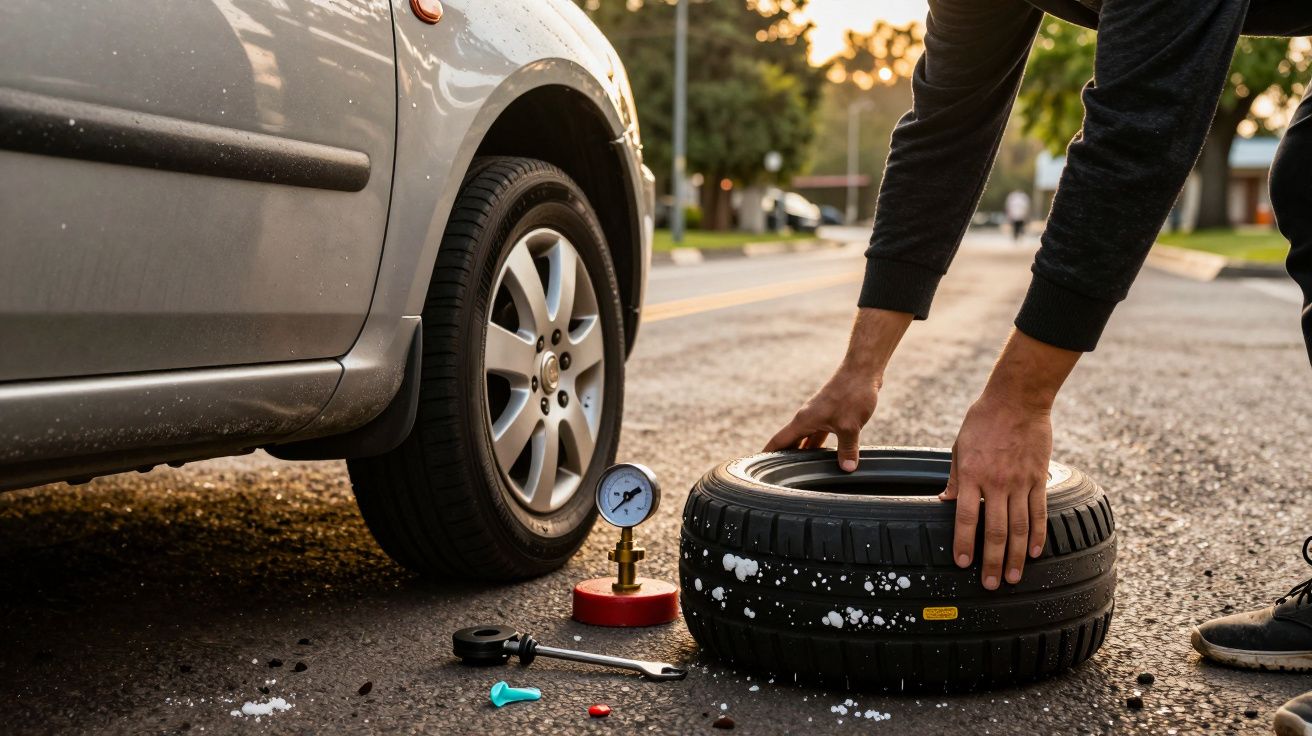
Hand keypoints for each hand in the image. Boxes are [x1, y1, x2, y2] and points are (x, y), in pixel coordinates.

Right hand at [764, 366, 878, 470]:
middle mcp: (807, 418)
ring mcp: (819, 416)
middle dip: (785, 458)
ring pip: (807, 439)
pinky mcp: (832, 414)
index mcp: (803, 421)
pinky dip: (819, 445)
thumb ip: (847, 449)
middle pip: (791, 442)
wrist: (862, 371)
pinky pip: (820, 434)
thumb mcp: (850, 426)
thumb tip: (847, 468)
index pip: (779, 441)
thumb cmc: (851, 393)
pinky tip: (825, 455)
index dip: (767, 454)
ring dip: (804, 453)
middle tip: (779, 477)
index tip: (756, 468)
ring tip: (801, 471)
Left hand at [940, 328, 1080, 588]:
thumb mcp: (959, 448)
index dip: (965, 543)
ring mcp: (1020, 482)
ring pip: (1020, 527)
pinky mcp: (1039, 478)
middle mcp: (996, 482)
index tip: (963, 564)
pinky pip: (1039, 512)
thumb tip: (945, 503)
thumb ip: (955, 479)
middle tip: (991, 585)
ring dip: (1017, 556)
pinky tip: (1036, 553)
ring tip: (1014, 578)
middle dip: (993, 561)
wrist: (1017, 400)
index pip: (967, 517)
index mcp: (972, 475)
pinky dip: (1038, 534)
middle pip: (996, 530)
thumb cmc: (982, 421)